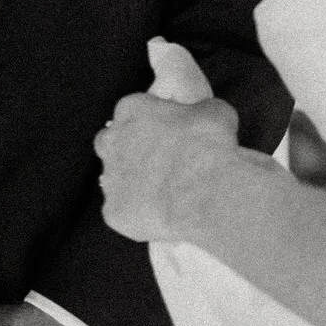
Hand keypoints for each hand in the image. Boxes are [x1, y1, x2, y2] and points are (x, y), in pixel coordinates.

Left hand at [95, 90, 238, 243]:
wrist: (206, 193)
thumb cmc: (210, 146)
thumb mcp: (215, 111)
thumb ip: (199, 111)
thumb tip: (203, 117)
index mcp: (131, 109)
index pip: (131, 111)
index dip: (149, 123)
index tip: (167, 134)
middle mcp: (112, 141)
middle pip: (111, 142)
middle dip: (128, 150)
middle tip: (158, 162)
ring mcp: (110, 179)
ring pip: (115, 180)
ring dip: (133, 183)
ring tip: (163, 193)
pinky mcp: (113, 212)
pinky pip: (122, 212)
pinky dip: (138, 215)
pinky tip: (161, 216)